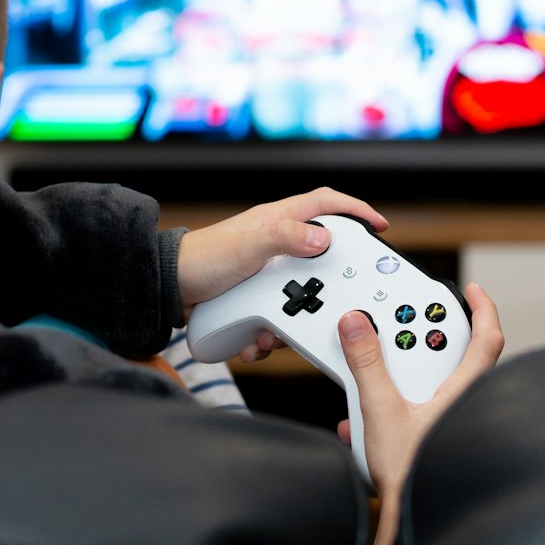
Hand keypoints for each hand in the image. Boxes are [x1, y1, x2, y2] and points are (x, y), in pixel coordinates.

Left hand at [177, 188, 388, 360]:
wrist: (166, 288)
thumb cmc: (200, 259)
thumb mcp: (247, 247)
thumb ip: (284, 237)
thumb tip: (323, 237)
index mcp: (277, 220)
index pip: (325, 204)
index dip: (354, 209)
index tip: (378, 225)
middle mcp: (275, 242)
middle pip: (320, 256)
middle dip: (327, 284)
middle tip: (334, 299)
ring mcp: (266, 269)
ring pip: (300, 293)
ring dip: (294, 318)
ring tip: (276, 331)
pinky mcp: (256, 294)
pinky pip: (278, 314)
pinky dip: (272, 332)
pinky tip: (257, 341)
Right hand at [337, 282, 503, 544]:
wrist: (413, 531)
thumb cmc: (416, 479)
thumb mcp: (381, 411)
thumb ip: (366, 363)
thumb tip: (357, 325)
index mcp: (464, 391)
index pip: (486, 338)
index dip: (482, 308)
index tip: (472, 289)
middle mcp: (465, 406)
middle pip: (453, 359)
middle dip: (425, 344)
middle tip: (405, 328)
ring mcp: (451, 426)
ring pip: (430, 389)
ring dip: (400, 381)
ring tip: (372, 381)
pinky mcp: (434, 445)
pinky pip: (414, 415)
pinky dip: (391, 411)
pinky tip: (361, 424)